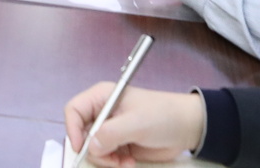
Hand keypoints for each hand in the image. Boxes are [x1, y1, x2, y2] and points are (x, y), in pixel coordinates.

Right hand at [63, 82, 205, 166]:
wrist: (187, 128)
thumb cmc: (163, 115)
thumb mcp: (137, 123)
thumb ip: (111, 133)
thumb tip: (91, 147)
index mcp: (102, 97)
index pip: (74, 110)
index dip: (72, 129)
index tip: (81, 148)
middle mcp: (103, 113)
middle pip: (81, 134)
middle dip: (94, 150)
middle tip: (112, 159)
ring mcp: (111, 130)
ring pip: (93, 149)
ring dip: (106, 160)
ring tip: (124, 162)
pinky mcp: (119, 144)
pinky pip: (106, 157)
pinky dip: (115, 163)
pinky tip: (129, 162)